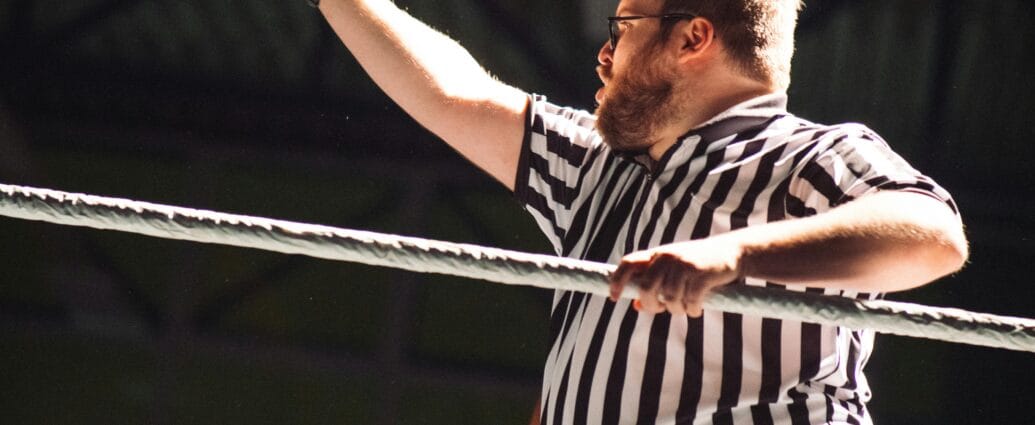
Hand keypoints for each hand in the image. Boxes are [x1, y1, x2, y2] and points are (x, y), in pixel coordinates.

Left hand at [608, 237, 742, 316]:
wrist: (732, 251)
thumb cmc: (699, 265)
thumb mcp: (675, 271)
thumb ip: (655, 286)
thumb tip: (637, 306)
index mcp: (657, 255)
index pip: (628, 263)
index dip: (617, 281)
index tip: (613, 298)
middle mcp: (667, 257)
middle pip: (646, 287)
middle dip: (651, 305)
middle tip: (662, 310)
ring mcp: (684, 264)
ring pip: (669, 298)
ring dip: (677, 310)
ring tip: (686, 308)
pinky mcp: (701, 273)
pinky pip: (689, 301)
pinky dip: (692, 310)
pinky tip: (696, 309)